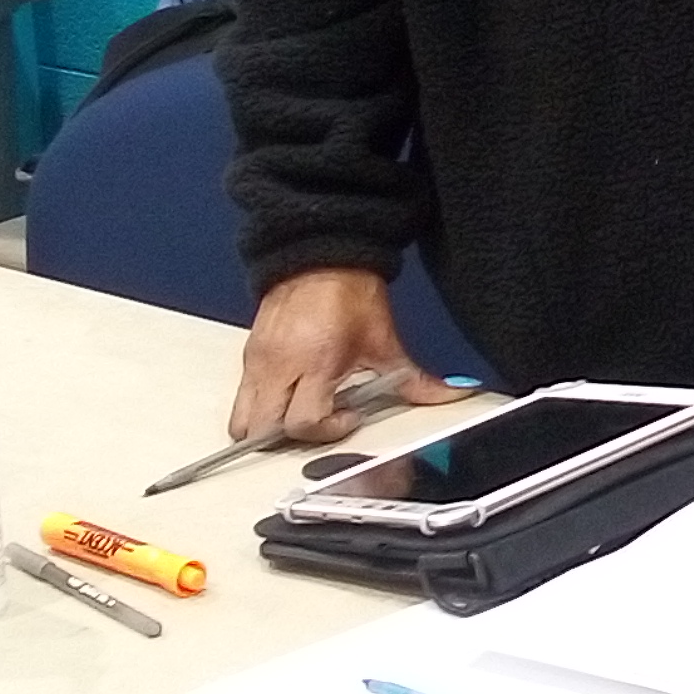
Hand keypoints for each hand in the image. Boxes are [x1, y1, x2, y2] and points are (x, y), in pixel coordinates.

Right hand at [230, 268, 461, 444]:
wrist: (321, 255)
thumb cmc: (349, 294)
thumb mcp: (385, 341)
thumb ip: (414, 379)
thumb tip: (450, 393)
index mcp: (314, 363)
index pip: (303, 423)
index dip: (328, 430)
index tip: (349, 414)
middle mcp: (278, 366)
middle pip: (263, 430)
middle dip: (291, 438)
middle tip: (320, 419)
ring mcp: (257, 362)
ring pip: (243, 420)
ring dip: (269, 428)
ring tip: (301, 410)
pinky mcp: (248, 356)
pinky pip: (242, 397)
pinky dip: (262, 407)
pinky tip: (291, 393)